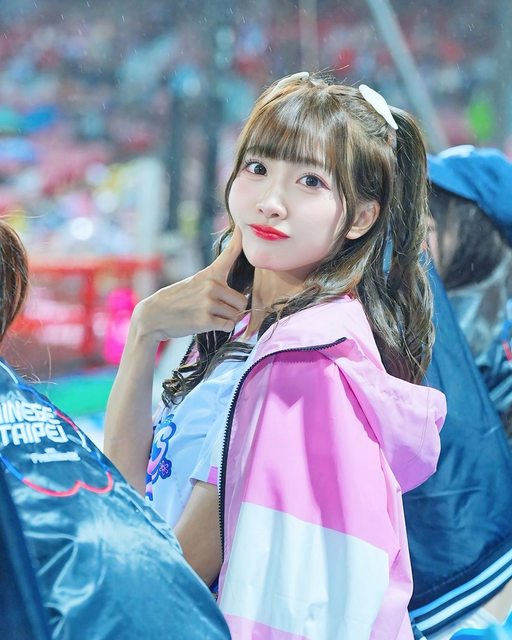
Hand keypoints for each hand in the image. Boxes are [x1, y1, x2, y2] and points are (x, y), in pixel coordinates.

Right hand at [131, 227, 246, 342]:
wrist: (152, 316)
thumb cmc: (176, 301)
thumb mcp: (193, 284)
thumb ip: (214, 285)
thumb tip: (241, 299)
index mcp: (209, 274)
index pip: (228, 254)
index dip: (238, 241)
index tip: (243, 227)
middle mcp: (211, 285)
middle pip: (241, 301)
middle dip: (233, 309)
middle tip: (216, 310)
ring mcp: (208, 303)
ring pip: (235, 316)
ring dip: (226, 319)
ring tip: (207, 316)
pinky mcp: (205, 320)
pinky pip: (228, 326)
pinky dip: (222, 328)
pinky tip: (208, 325)